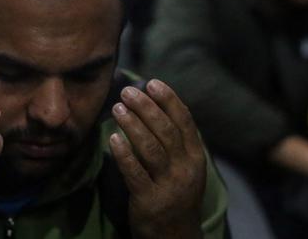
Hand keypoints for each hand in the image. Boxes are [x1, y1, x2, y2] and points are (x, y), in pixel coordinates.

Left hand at [109, 79, 205, 238]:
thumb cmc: (176, 193)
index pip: (184, 122)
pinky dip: (123, 154)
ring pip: (150, 149)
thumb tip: (155, 105)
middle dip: (146, 108)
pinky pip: (134, 173)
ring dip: (133, 125)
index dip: (169, 100)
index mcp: (195, 157)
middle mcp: (185, 169)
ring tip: (117, 108)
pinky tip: (112, 138)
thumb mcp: (185, 167)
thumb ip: (175, 141)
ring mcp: (168, 185)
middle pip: (166, 131)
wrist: (176, 236)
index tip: (152, 82)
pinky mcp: (148, 200)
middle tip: (127, 91)